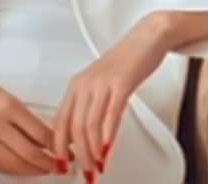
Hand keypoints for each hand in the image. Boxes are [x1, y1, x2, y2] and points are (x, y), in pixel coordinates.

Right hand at [0, 68, 62, 176]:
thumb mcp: (3, 94)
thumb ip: (22, 115)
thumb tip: (44, 134)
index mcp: (8, 106)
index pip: (41, 133)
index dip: (58, 145)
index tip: (68, 148)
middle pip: (32, 153)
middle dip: (51, 162)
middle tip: (63, 165)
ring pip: (17, 164)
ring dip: (36, 170)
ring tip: (48, 169)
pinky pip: (1, 167)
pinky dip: (17, 170)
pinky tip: (26, 169)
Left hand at [52, 15, 170, 178]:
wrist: (148, 36)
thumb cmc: (127, 61)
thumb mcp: (103, 85)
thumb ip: (94, 108)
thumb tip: (90, 137)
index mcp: (77, 85)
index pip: (60, 121)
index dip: (59, 146)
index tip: (64, 164)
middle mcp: (85, 83)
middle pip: (74, 127)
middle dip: (78, 155)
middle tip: (85, 172)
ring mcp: (102, 82)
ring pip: (90, 123)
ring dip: (93, 150)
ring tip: (97, 166)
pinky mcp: (121, 82)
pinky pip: (110, 112)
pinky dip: (108, 134)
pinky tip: (108, 148)